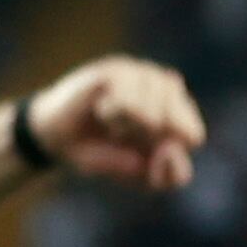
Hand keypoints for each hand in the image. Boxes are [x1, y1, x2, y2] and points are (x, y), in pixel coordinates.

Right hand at [23, 55, 206, 192]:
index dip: (168, 156)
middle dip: (150, 142)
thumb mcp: (137, 177)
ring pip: (156, 115)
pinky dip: (113, 116)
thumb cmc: (100, 152)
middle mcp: (165, 86)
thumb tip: (170, 150)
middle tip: (124, 136)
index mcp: (178, 111)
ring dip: (129, 129)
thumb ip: (166, 177)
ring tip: (111, 122)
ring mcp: (142, 73)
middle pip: (180, 125)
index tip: (143, 159)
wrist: (53, 136)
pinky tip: (102, 110)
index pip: (193, 136)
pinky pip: (129, 103)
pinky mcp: (116, 69)